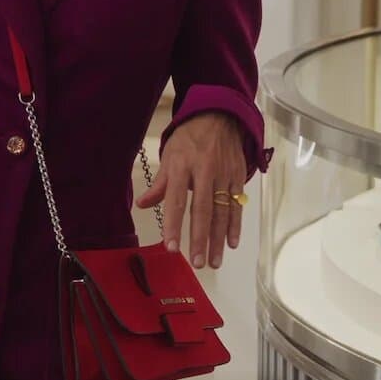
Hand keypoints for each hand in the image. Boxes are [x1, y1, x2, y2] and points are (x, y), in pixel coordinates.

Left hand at [137, 112, 248, 268]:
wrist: (219, 117)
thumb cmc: (189, 139)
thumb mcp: (169, 155)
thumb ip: (159, 184)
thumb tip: (142, 205)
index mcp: (182, 166)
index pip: (176, 200)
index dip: (173, 225)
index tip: (171, 247)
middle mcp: (204, 172)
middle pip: (202, 211)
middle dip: (199, 239)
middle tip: (197, 263)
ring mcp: (224, 175)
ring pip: (222, 212)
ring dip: (218, 239)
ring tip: (213, 261)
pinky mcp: (238, 178)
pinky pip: (237, 206)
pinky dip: (235, 226)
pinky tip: (231, 243)